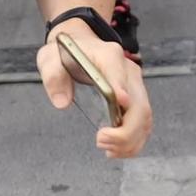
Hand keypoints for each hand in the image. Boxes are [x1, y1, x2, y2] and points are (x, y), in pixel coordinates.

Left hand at [38, 21, 152, 158]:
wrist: (80, 45)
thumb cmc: (67, 53)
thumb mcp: (51, 59)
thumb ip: (53, 77)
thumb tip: (62, 102)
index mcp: (108, 56)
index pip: (118, 72)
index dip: (121, 89)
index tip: (120, 104)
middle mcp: (128, 71)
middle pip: (139, 104)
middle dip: (126, 131)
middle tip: (101, 141)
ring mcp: (134, 85)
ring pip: (145, 117)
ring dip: (131, 140)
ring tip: (108, 150)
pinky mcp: (135, 99)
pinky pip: (143, 123)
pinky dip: (133, 141)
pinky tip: (116, 149)